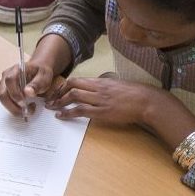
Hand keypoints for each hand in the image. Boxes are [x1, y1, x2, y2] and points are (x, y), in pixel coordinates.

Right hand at [0, 54, 66, 117]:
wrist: (39, 71)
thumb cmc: (41, 72)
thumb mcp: (44, 76)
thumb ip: (37, 84)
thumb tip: (27, 92)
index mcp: (16, 70)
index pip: (10, 81)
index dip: (15, 93)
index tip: (24, 102)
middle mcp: (7, 77)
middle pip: (2, 94)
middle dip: (13, 106)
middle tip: (27, 111)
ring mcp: (4, 85)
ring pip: (3, 100)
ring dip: (14, 109)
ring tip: (28, 109)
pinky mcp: (6, 92)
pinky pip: (6, 103)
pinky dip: (14, 108)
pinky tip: (25, 107)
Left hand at [43, 75, 162, 127]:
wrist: (145, 100)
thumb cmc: (134, 94)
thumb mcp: (117, 85)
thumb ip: (105, 87)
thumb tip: (96, 90)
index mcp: (101, 81)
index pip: (78, 80)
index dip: (64, 85)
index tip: (57, 91)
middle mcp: (98, 88)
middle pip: (72, 85)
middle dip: (58, 92)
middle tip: (50, 99)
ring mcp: (99, 99)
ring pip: (74, 96)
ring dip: (60, 101)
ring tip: (52, 107)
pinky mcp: (102, 111)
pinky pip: (81, 110)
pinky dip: (68, 113)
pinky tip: (61, 116)